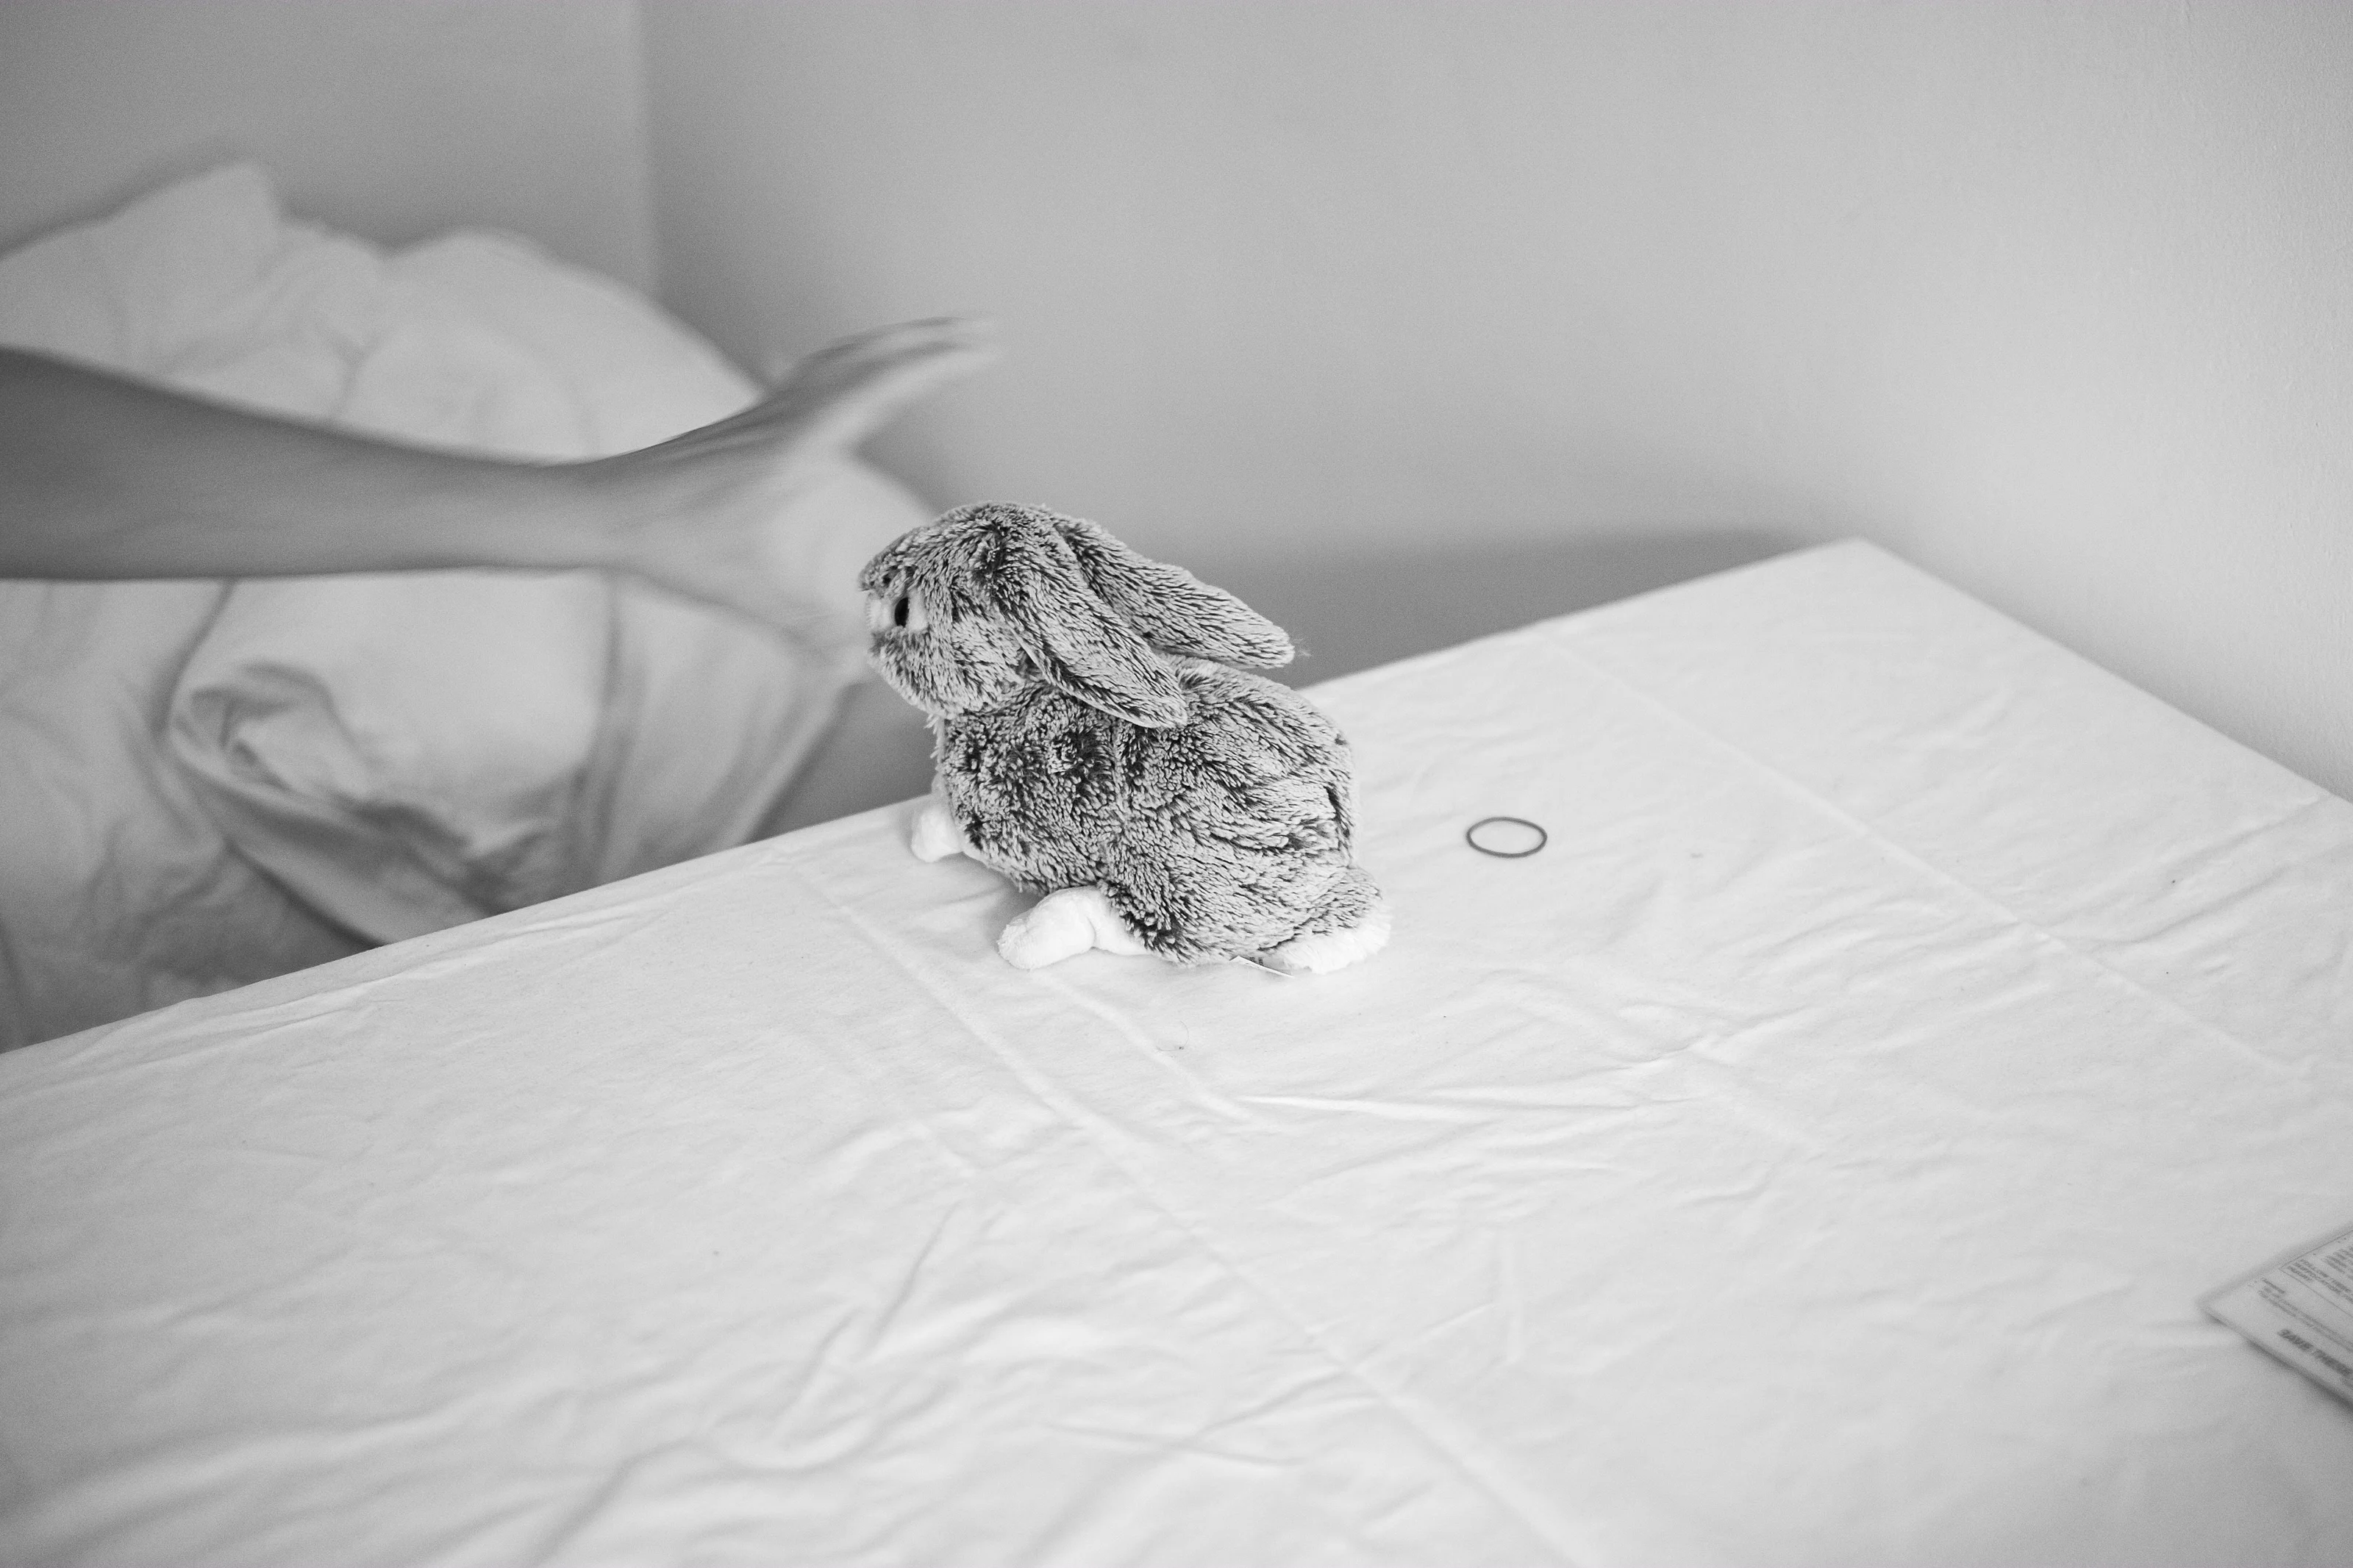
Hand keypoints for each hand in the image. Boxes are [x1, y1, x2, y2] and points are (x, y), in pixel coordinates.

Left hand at [597, 317, 995, 639]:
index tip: (985, 347)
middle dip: (929, 341)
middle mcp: (783, 417)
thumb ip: (803, 630)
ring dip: (891, 346)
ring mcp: (763, 415)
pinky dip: (849, 365)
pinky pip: (812, 378)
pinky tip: (849, 375)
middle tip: (982, 332)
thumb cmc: (668, 547)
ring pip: (838, 360)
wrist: (598, 512)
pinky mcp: (746, 426)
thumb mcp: (742, 593)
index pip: (880, 386)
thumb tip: (855, 672)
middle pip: (867, 357)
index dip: (938, 362)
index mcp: (796, 445)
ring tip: (934, 344)